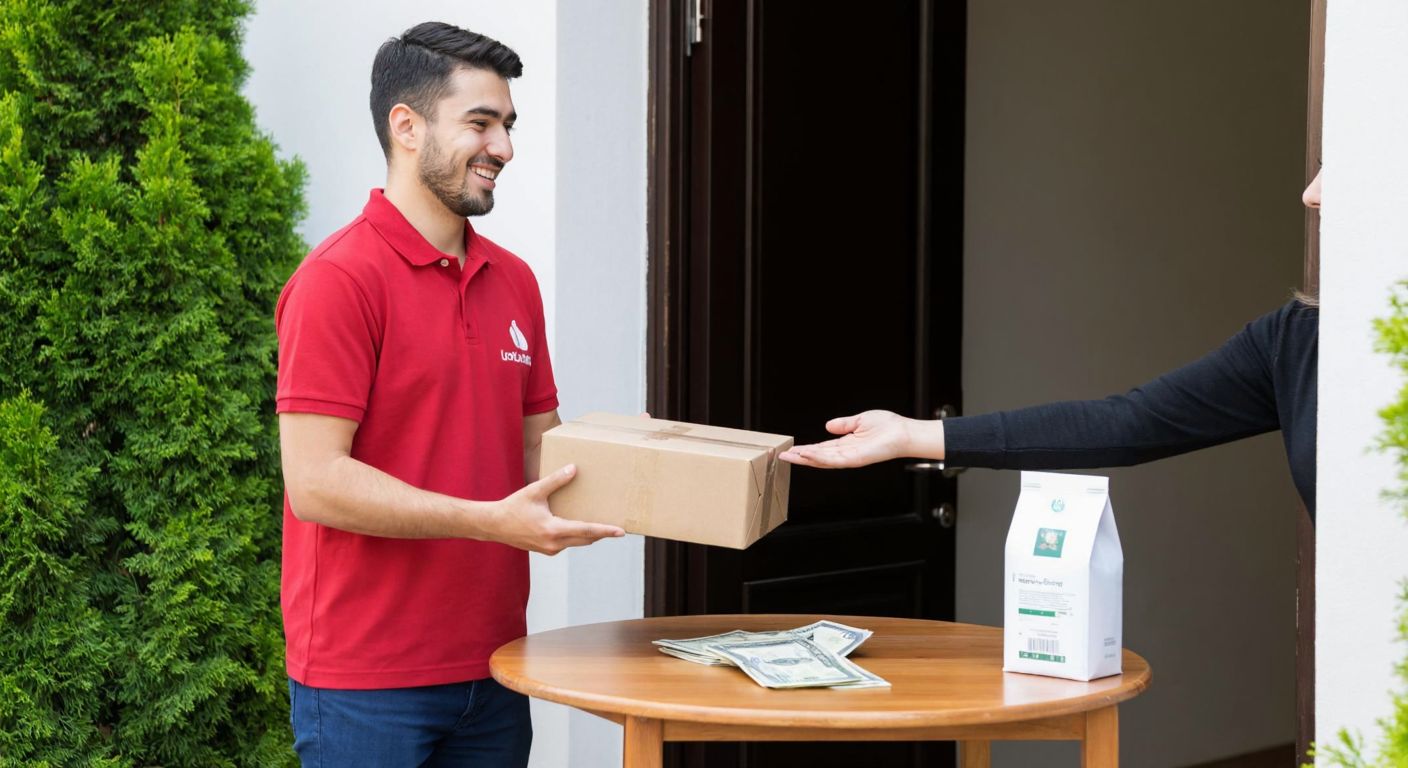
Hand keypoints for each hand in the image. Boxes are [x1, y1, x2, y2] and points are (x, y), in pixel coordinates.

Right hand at [490, 465, 624, 554]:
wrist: (493, 525)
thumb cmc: (513, 507)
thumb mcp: (535, 491)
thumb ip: (555, 480)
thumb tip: (574, 468)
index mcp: (553, 530)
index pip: (586, 531)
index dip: (605, 530)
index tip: (621, 531)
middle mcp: (554, 543)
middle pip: (586, 539)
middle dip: (602, 534)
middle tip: (619, 529)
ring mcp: (550, 549)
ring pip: (577, 542)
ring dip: (589, 535)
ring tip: (602, 526)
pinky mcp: (546, 550)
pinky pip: (567, 543)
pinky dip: (575, 535)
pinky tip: (578, 526)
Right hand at [779, 410, 918, 468]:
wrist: (904, 432)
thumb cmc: (888, 426)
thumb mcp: (861, 420)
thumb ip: (844, 424)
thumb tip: (828, 425)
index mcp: (846, 444)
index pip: (822, 448)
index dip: (806, 449)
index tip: (792, 448)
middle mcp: (846, 453)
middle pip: (818, 457)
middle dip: (800, 457)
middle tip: (783, 456)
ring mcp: (850, 458)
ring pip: (822, 460)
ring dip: (805, 459)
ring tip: (789, 456)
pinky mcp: (855, 459)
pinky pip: (834, 460)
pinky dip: (819, 458)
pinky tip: (807, 456)